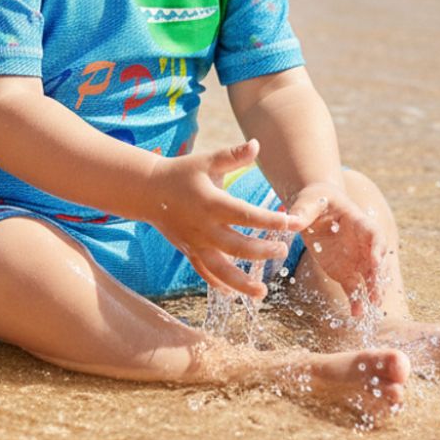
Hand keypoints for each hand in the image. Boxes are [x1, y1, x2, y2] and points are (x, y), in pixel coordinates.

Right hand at [144, 139, 301, 299]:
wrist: (149, 190)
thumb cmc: (182, 172)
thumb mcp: (207, 160)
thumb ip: (233, 155)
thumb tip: (257, 144)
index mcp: (211, 203)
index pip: (245, 214)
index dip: (269, 220)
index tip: (290, 223)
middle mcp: (204, 227)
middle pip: (237, 246)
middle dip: (262, 252)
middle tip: (282, 253)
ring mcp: (195, 243)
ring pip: (220, 269)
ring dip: (241, 283)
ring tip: (262, 292)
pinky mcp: (189, 252)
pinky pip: (205, 273)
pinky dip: (219, 285)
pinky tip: (234, 295)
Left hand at [289, 183, 386, 316]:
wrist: (315, 209)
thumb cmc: (315, 200)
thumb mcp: (309, 201)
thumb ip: (303, 211)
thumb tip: (291, 222)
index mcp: (357, 221)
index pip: (374, 234)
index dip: (377, 248)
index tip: (375, 261)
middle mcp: (362, 243)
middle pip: (376, 260)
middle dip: (378, 276)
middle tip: (377, 293)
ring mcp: (355, 259)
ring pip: (368, 277)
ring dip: (372, 291)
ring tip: (372, 307)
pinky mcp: (345, 272)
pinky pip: (353, 288)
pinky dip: (355, 301)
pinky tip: (356, 314)